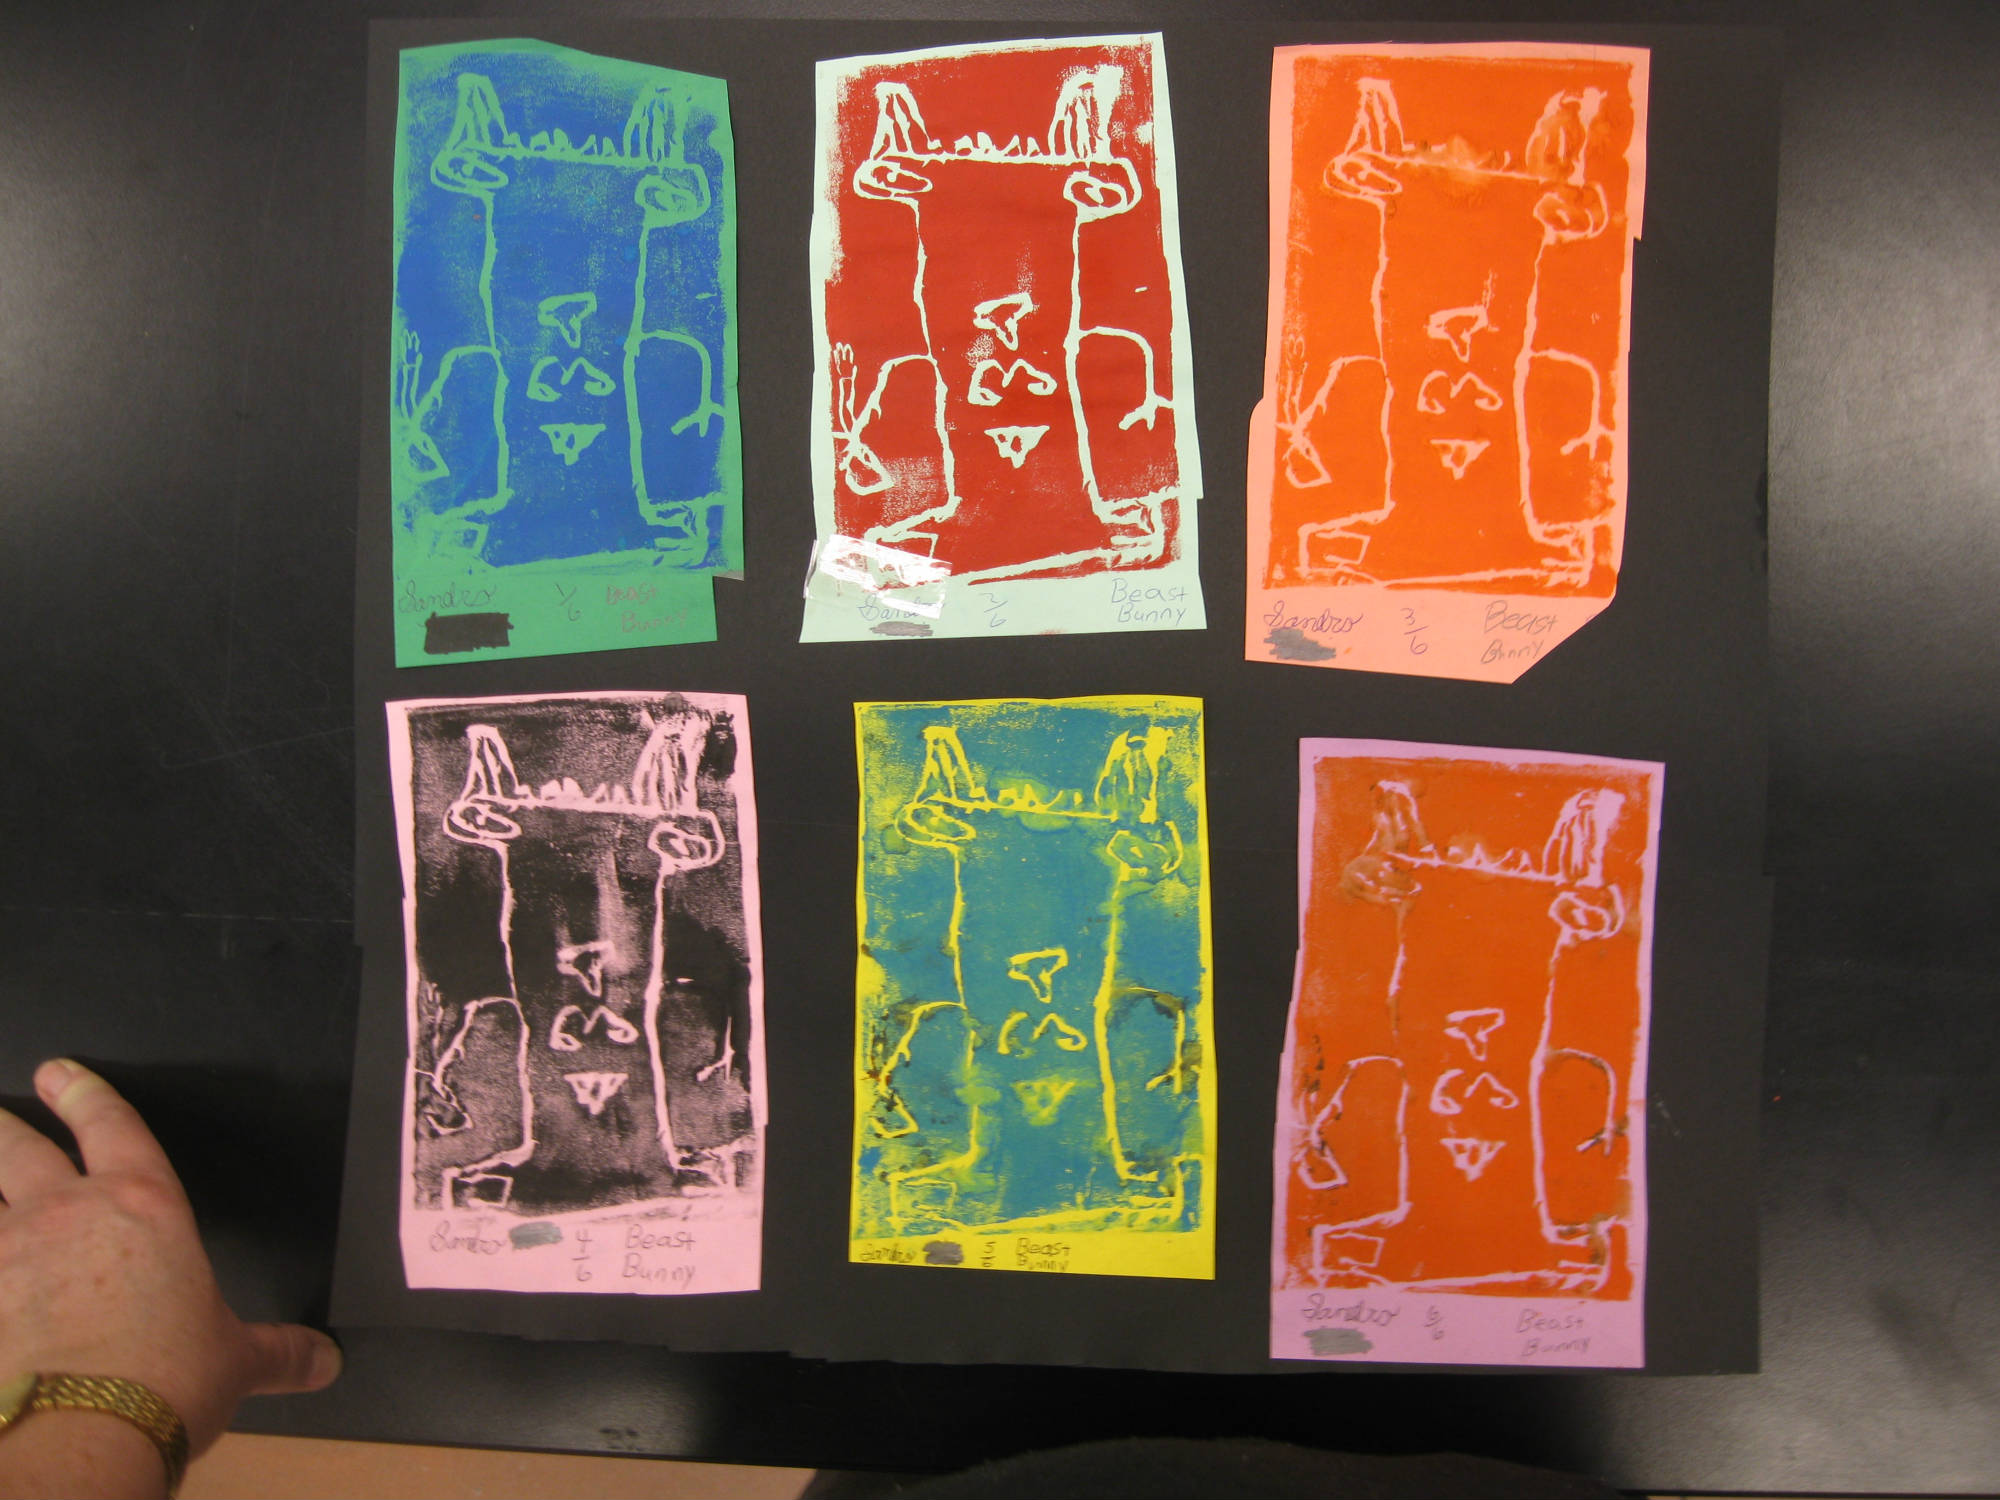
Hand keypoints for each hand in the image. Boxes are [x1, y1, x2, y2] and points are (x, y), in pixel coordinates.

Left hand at [0, 1060, 341, 1461]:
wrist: (80, 1437)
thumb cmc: (163, 1383)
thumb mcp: (236, 1363)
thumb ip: (279, 1352)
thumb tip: (324, 1359)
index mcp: (143, 1208)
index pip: (112, 1126)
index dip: (85, 1094)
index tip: (59, 1073)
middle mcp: (64, 1215)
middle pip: (16, 1149)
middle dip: (4, 1128)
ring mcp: (3, 1257)